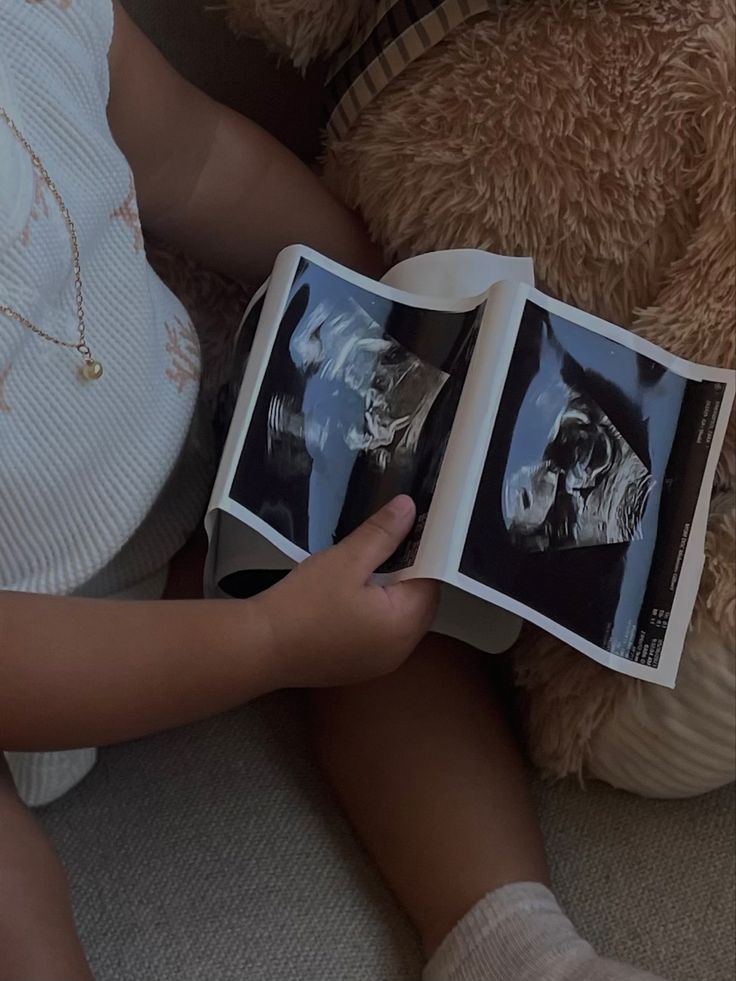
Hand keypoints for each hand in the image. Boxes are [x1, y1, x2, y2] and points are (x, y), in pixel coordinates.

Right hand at [255, 496, 439, 687]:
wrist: (259, 648)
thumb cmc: (305, 603)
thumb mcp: (346, 560)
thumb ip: (382, 534)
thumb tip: (409, 508)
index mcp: (404, 623)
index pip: (431, 581)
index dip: (422, 554)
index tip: (406, 529)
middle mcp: (401, 650)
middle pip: (419, 603)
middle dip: (407, 574)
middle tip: (384, 544)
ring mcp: (379, 664)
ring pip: (399, 620)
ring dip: (390, 595)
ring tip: (367, 566)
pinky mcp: (358, 669)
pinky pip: (379, 636)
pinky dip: (374, 615)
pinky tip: (350, 597)